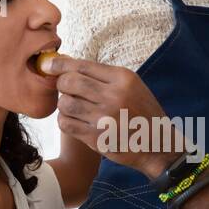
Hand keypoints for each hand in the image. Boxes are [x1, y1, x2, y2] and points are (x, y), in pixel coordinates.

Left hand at [44, 55, 179, 179]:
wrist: (158, 145)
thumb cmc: (142, 113)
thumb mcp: (132, 86)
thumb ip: (103, 76)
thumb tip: (66, 63)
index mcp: (123, 79)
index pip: (82, 65)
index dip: (60, 65)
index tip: (49, 66)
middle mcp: (114, 96)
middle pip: (69, 82)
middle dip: (61, 84)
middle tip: (66, 90)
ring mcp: (105, 118)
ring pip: (65, 104)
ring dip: (64, 105)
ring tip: (74, 108)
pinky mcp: (97, 138)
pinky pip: (66, 124)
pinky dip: (65, 121)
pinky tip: (75, 121)